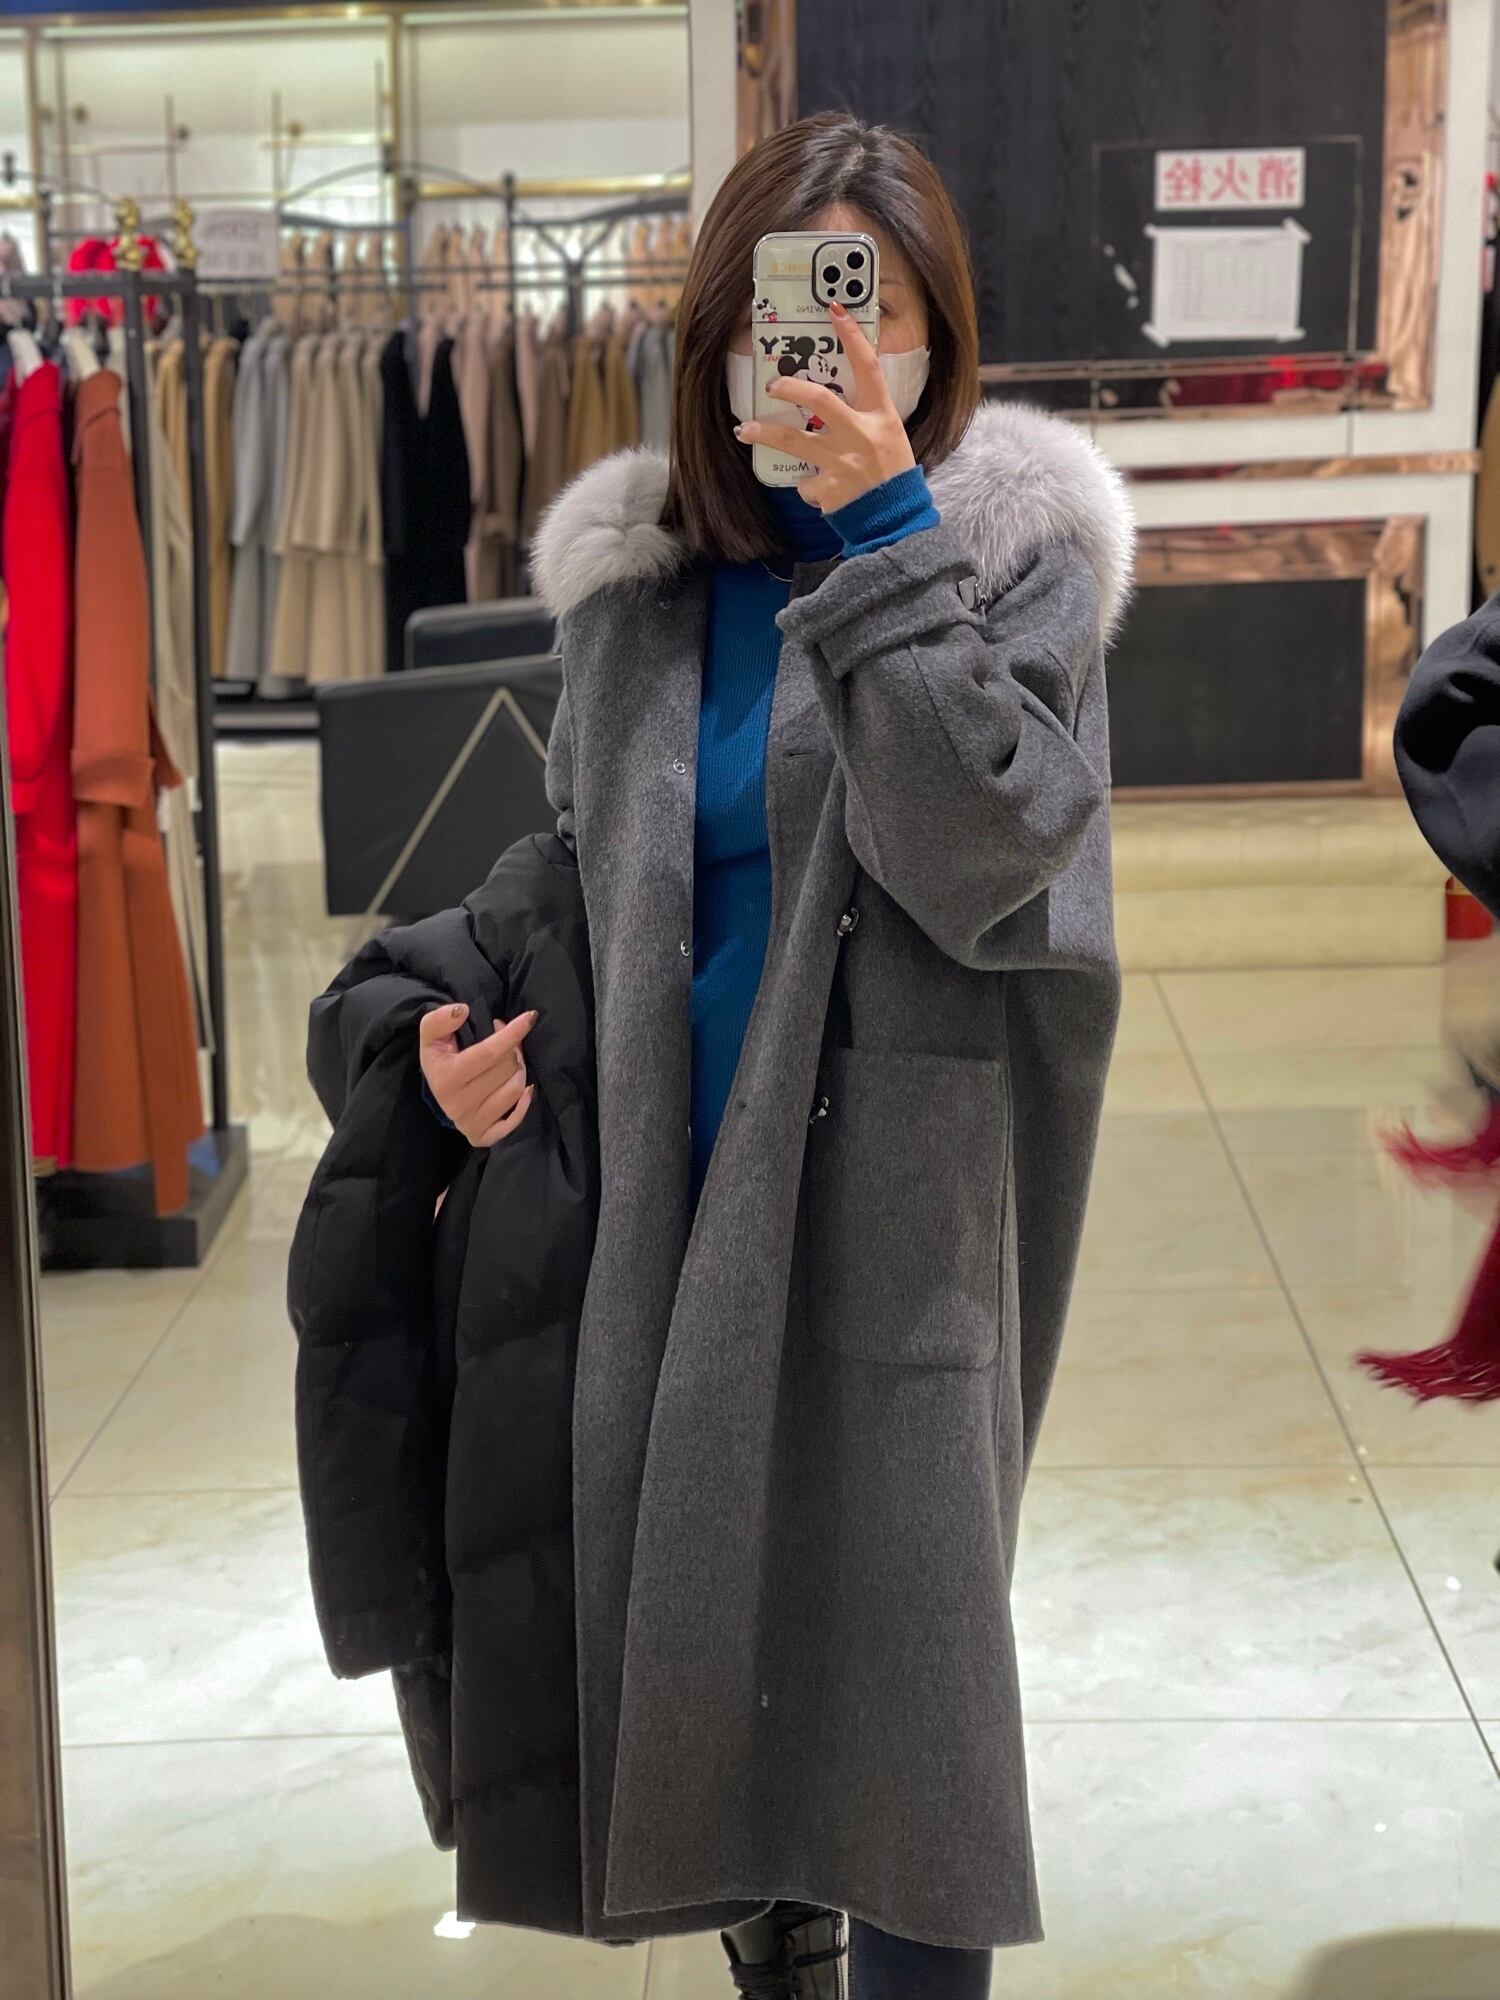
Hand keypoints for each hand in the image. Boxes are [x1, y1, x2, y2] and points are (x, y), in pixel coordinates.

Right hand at [419, 1003, 535, 1146]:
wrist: (439, 1091)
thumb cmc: (441, 1059)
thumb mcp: (431, 1036)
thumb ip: (440, 1020)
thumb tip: (462, 1011)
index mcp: (445, 1078)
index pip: (488, 1053)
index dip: (511, 1034)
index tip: (529, 1018)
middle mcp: (457, 1104)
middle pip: (506, 1069)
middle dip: (513, 1050)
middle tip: (508, 1044)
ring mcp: (470, 1123)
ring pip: (515, 1089)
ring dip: (520, 1070)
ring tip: (511, 1062)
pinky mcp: (482, 1136)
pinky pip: (514, 1120)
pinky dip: (524, 1103)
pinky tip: (525, 1089)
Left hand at [734, 301, 916, 511]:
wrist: (896, 522)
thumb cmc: (893, 477)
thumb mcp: (890, 438)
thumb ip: (864, 419)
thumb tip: (827, 406)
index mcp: (882, 417)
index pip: (868, 368)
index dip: (852, 337)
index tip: (834, 311)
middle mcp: (861, 435)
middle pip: (820, 399)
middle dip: (792, 387)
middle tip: (772, 384)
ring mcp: (842, 462)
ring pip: (794, 441)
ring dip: (765, 433)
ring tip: (745, 430)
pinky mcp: (828, 489)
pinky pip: (806, 482)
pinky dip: (809, 485)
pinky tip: (821, 491)